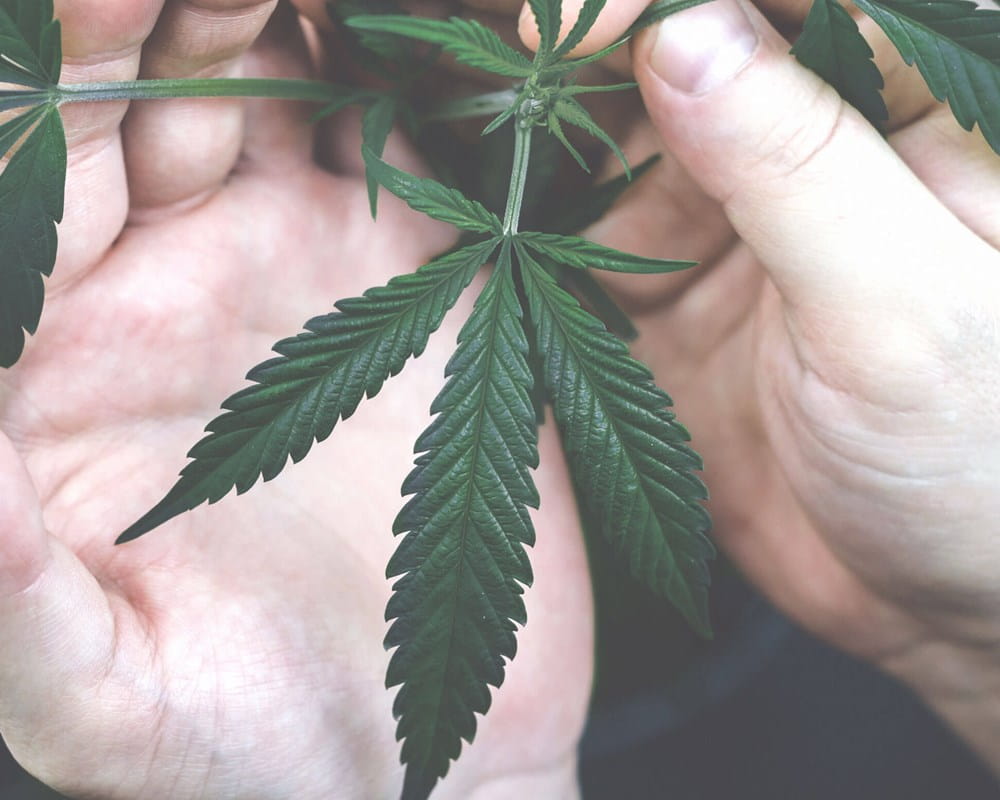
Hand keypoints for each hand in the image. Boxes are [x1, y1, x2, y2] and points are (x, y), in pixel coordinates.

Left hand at [0, 2, 591, 796]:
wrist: (431, 749)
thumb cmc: (253, 748)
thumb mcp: (107, 698)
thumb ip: (2, 596)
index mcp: (42, 372)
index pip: (0, 193)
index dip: (17, 104)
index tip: (68, 19)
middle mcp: (148, 289)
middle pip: (106, 100)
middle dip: (123, 22)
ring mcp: (280, 260)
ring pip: (241, 83)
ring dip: (245, 19)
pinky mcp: (399, 265)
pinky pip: (376, 126)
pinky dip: (376, 59)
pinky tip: (386, 28)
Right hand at [538, 0, 999, 769]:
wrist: (946, 603)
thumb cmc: (983, 462)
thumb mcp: (903, 308)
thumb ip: (798, 165)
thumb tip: (685, 33)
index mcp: (917, 119)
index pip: (795, 8)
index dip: (679, 1)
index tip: (580, 18)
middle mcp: (815, 158)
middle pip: (693, 60)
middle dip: (593, 53)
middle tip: (498, 62)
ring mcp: (733, 230)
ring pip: (624, 144)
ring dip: (550, 134)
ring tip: (470, 125)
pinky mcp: (670, 302)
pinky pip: (587, 245)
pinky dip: (537, 230)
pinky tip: (489, 214)